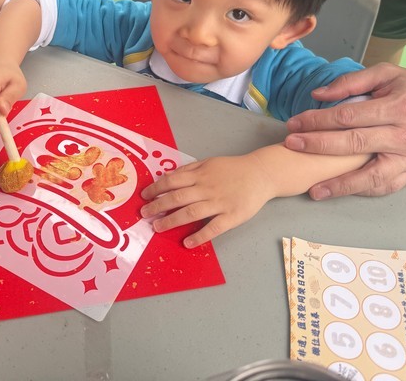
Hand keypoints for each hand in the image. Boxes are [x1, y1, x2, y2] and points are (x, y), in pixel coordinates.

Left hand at [140, 156, 272, 247]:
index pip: (172, 181)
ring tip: (158, 227)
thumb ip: (189, 170)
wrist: (261, 174)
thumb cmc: (233, 169)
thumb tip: (167, 177)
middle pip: (177, 198)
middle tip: (144, 214)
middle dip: (158, 206)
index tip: (144, 196)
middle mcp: (207, 188)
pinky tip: (187, 243)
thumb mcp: (209, 162)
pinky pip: (213, 228)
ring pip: (191, 213)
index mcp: (201, 174)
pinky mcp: (232, 216)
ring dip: (172, 221)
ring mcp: (219, 203)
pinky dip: (199, 236)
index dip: (156, 188)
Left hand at [284, 63, 405, 198]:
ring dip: (340, 185)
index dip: (318, 121)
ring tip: (314, 190)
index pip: (349, 116)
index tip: (295, 124)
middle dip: (318, 146)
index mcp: (398, 107)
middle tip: (292, 146)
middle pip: (354, 144)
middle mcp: (405, 136)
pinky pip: (386, 186)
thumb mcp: (388, 74)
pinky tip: (341, 192)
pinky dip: (363, 191)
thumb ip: (352, 82)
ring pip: (372, 176)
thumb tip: (318, 95)